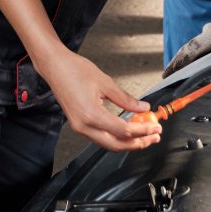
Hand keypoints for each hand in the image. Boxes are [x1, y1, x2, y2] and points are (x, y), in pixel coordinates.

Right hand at [38, 48, 160, 150]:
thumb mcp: (105, 82)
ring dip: (128, 142)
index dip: (142, 131)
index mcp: (91, 115)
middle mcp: (84, 126)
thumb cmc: (75, 70)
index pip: (123, 131)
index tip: (156, 126)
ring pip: (108, 143)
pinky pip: (101, 137)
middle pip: (116, 144)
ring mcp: (80, 128)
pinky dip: (117, 136)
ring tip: (145, 135)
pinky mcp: (79, 125)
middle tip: (154, 136)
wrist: (55, 67)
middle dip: (138, 143)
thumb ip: (125, 98)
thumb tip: (143, 107)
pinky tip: (128, 129)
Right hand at [163, 4, 210, 76]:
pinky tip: (195, 71)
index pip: (192, 48)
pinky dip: (196, 61)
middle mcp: (208, 35)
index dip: (181, 60)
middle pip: (189, 50)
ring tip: (176, 77)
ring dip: (185, 63)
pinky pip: (203, 53)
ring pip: (195, 52)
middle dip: (176, 63)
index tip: (170, 72)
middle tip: (166, 77)